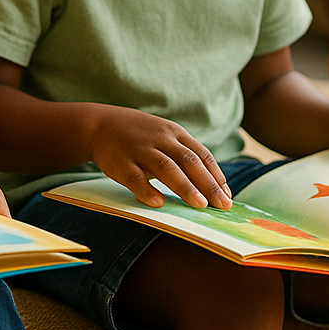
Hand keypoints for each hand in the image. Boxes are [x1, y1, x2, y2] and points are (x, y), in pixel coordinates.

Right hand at [90, 108, 231, 209]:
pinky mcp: (121, 163)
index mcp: (175, 133)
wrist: (101, 124)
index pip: (201, 155)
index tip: (227, 196)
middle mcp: (160, 140)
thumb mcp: (166, 137)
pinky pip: (135, 178)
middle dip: (207, 184)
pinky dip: (147, 190)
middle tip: (222, 205)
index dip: (216, 176)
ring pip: (166, 168)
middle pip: (189, 161)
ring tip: (199, 204)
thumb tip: (215, 185)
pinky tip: (158, 202)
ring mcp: (140, 150)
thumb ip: (187, 156)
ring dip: (184, 186)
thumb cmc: (141, 136)